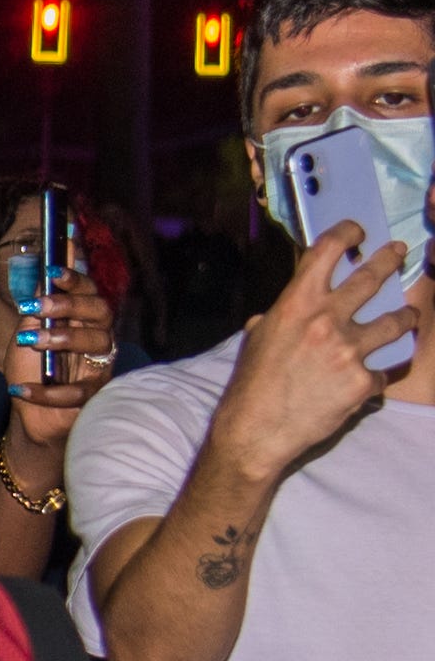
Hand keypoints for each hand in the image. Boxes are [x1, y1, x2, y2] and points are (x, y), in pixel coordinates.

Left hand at [2, 263, 118, 448]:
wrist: (29, 413)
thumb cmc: (31, 368)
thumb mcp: (27, 332)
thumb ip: (37, 306)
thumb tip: (45, 272)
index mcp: (82, 319)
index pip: (88, 292)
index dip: (74, 279)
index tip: (52, 270)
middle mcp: (97, 337)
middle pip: (100, 311)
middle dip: (69, 304)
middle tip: (35, 307)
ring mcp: (99, 366)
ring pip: (98, 342)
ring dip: (61, 338)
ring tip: (29, 341)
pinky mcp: (94, 395)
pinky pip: (79, 391)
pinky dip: (47, 392)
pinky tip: (21, 389)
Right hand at [209, 222, 417, 478]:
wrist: (257, 430)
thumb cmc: (251, 383)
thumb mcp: (257, 338)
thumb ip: (278, 317)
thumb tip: (282, 312)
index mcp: (296, 303)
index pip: (326, 252)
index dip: (346, 233)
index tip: (357, 231)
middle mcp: (327, 320)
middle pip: (372, 277)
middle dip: (390, 260)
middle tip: (399, 253)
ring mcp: (349, 350)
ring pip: (396, 322)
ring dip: (406, 316)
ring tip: (409, 315)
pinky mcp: (364, 381)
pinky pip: (384, 371)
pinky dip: (379, 374)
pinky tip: (373, 379)